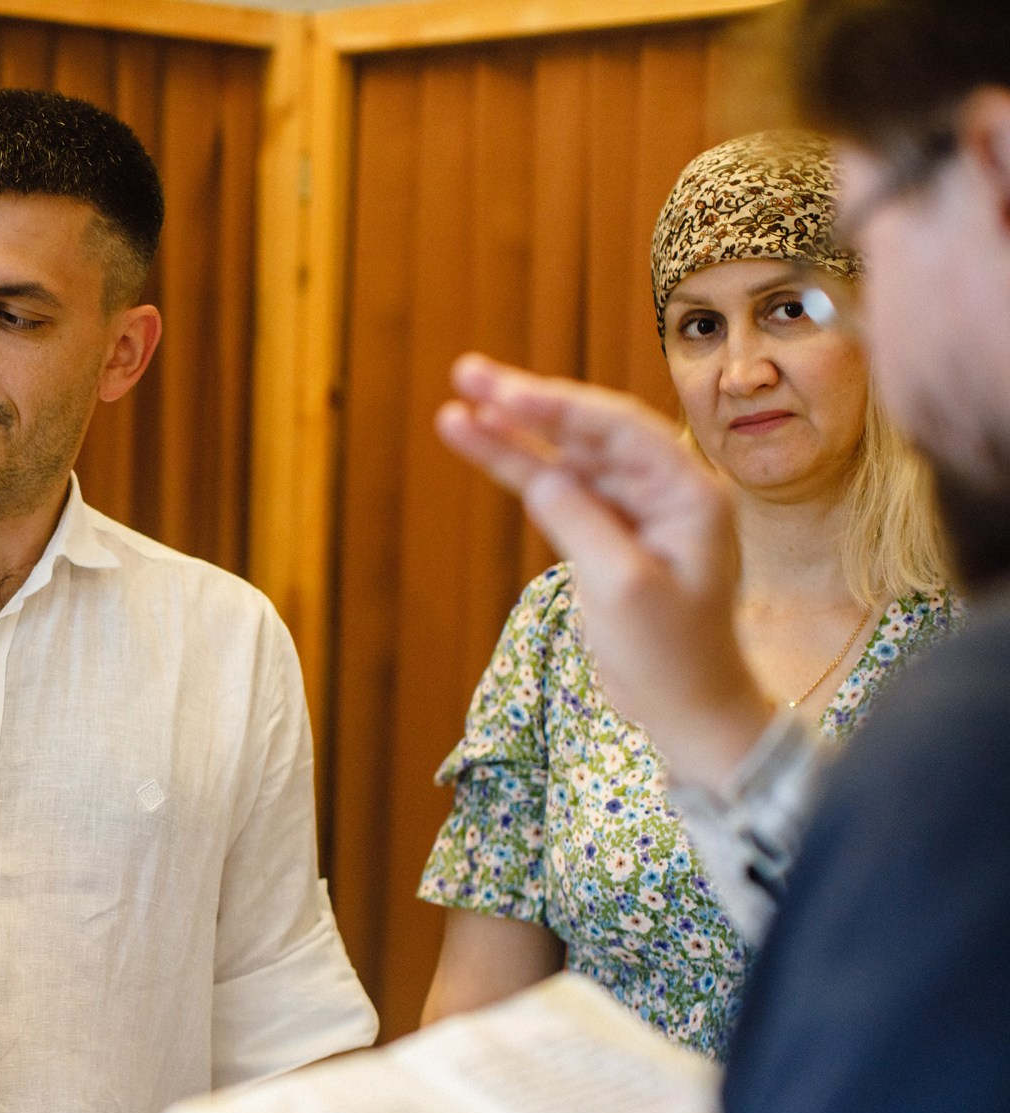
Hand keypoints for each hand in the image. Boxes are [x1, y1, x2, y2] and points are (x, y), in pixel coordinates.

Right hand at [436, 353, 775, 789]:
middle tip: (467, 371)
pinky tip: (478, 440)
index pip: (618, 430)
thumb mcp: (623, 588)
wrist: (687, 707)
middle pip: (588, 429)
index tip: (501, 392)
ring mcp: (632, 507)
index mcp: (690, 494)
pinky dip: (517, 467)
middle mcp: (663, 488)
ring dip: (512, 429)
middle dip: (527, 401)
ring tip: (457, 401)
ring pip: (565, 454)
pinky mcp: (604, 530)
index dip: (556, 407)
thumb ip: (581, 523)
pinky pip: (556, 488)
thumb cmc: (671, 655)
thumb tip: (541, 475)